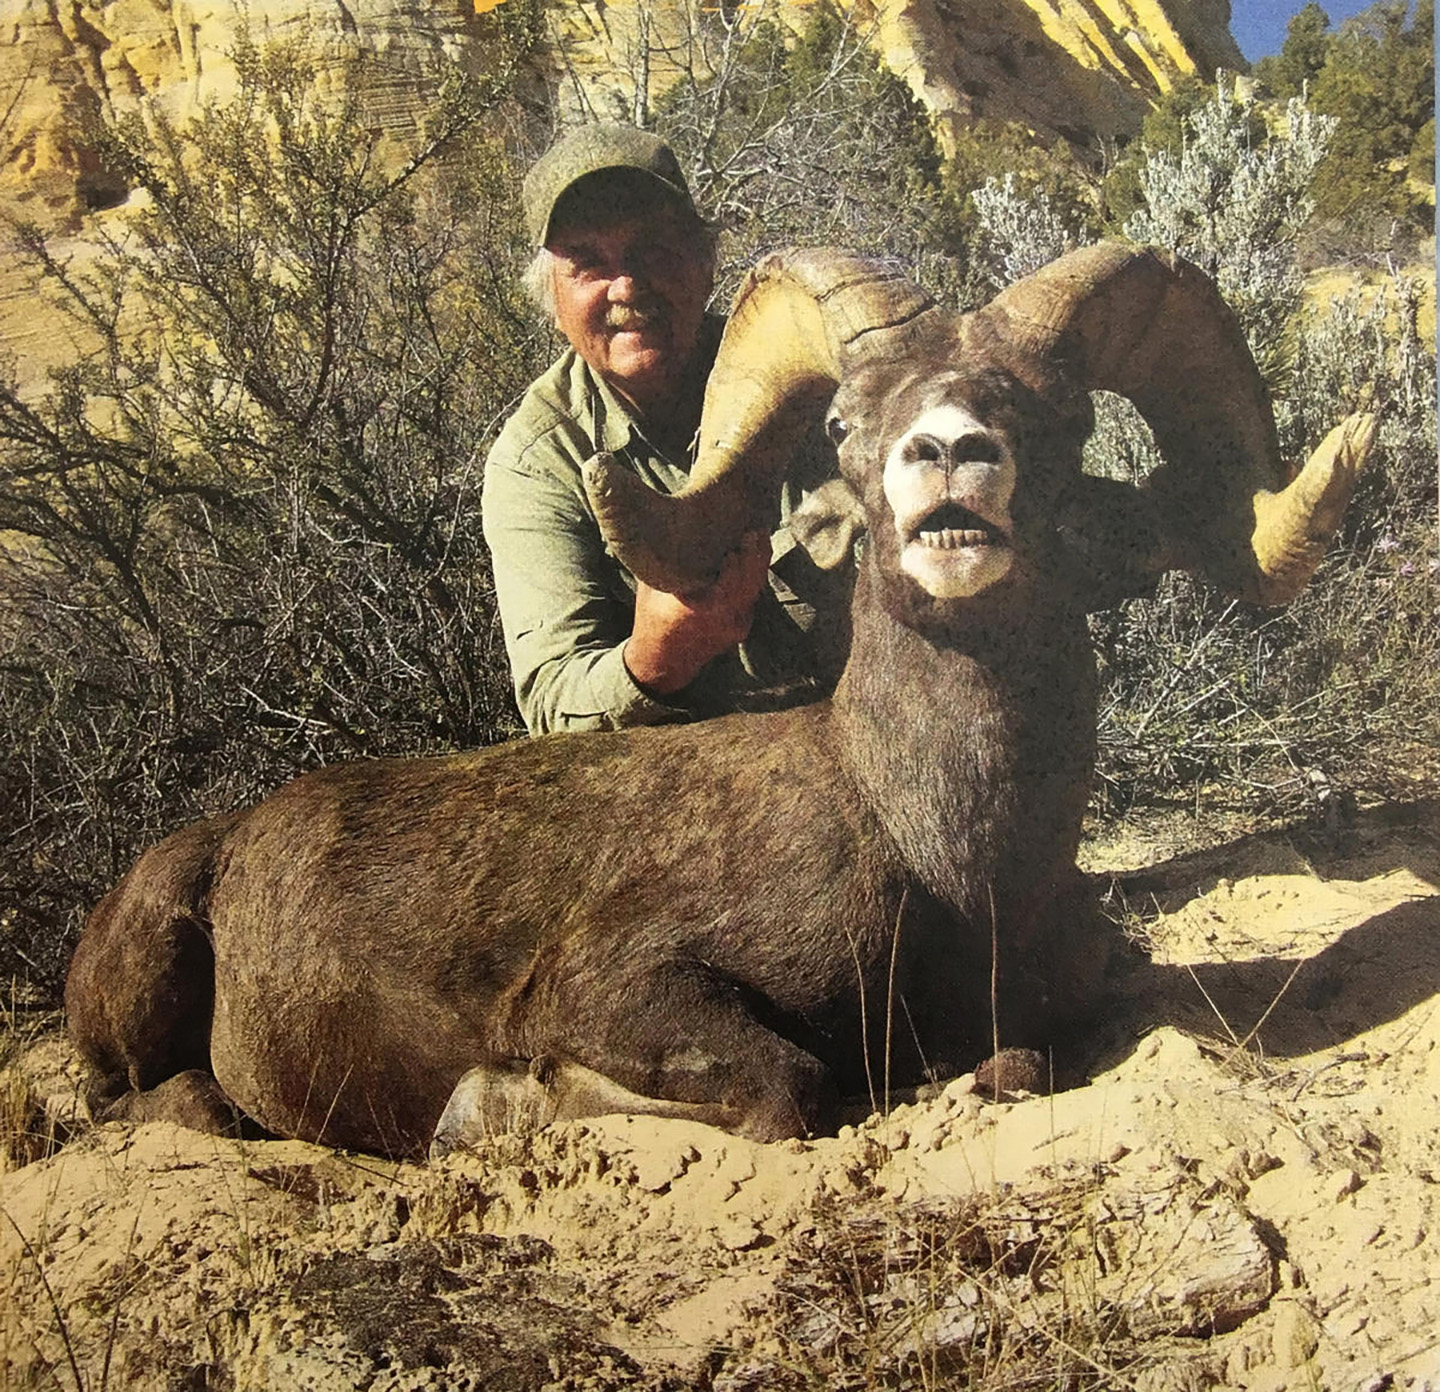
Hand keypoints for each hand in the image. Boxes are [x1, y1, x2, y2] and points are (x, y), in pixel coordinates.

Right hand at [622, 531, 770, 695]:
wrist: (663, 661)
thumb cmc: (652, 620)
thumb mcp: (652, 587)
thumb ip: (665, 560)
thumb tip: (667, 526)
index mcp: (702, 607)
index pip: (732, 578)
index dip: (741, 555)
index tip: (743, 530)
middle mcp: (724, 617)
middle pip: (751, 580)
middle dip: (756, 551)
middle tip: (756, 527)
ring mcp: (737, 624)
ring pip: (756, 588)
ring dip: (758, 562)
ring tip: (758, 536)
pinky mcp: (742, 627)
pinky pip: (753, 597)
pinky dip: (753, 577)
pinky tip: (751, 558)